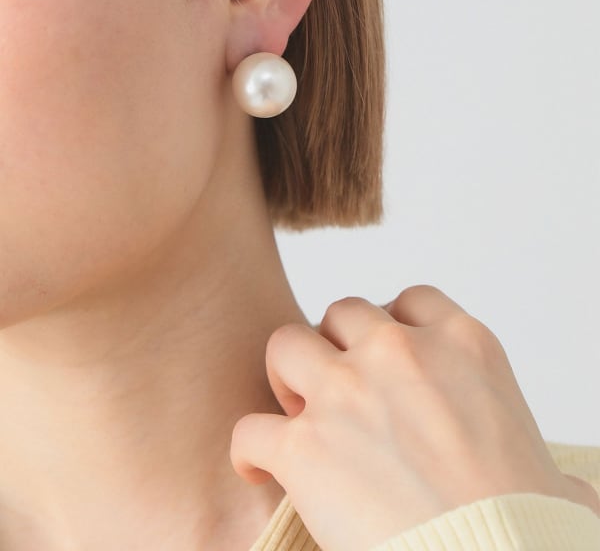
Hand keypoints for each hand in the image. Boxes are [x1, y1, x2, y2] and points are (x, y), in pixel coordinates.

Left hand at [230, 285, 599, 550]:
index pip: (411, 301)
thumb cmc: (529, 528)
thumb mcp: (550, 468)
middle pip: (342, 313)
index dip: (391, 325)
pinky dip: (251, 448)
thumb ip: (540, 459)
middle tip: (339, 387)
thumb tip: (566, 490)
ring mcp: (347, 392)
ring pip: (286, 344)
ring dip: (287, 376)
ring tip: (297, 411)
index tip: (384, 355)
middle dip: (336, 345)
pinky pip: (251, 428)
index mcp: (463, 345)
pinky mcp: (305, 445)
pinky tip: (261, 469)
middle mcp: (400, 353)